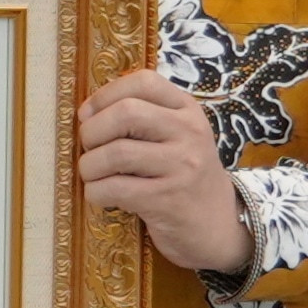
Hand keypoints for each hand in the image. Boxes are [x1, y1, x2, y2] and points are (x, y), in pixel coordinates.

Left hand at [75, 69, 254, 273]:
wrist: (219, 226)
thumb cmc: (185, 178)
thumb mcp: (177, 138)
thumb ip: (144, 118)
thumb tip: (87, 113)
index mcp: (187, 110)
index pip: (143, 81)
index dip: (105, 94)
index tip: (88, 114)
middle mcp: (189, 133)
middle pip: (126, 113)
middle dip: (93, 131)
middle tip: (88, 148)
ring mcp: (181, 167)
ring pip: (116, 153)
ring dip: (89, 166)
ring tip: (92, 175)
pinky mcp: (168, 200)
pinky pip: (115, 189)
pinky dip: (95, 192)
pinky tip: (101, 195)